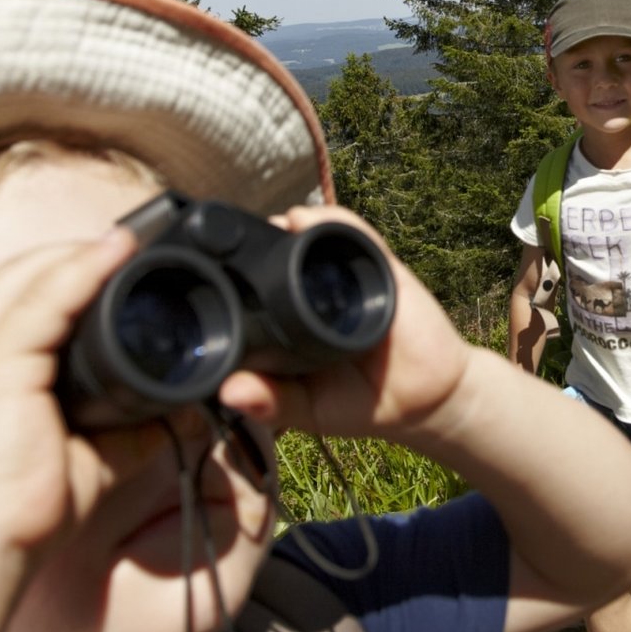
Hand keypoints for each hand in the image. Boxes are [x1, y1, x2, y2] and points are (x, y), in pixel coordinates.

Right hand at [0, 228, 137, 565]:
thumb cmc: (10, 519)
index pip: (8, 301)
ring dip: (82, 253)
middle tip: (127, 247)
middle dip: (70, 256)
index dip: (57, 277)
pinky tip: (117, 251)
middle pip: (14, 279)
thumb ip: (121, 433)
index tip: (107, 268)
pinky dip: (83, 270)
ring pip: (28, 280)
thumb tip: (176, 415)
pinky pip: (43, 300)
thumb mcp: (76, 462)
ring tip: (130, 239)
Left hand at [218, 205, 471, 442]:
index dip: (230, 282)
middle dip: (251, 247)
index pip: (254, 292)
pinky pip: (352, 234)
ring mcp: (347, 277)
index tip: (202, 278)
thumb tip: (228, 393)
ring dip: (282, 229)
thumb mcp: (308, 411)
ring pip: (308, 238)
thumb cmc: (361, 404)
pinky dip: (327, 222)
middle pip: (276, 257)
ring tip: (261, 230)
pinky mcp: (380, 267)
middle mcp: (314, 294)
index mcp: (290, 324)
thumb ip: (271, 402)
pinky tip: (302, 221)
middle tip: (224, 246)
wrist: (428, 400)